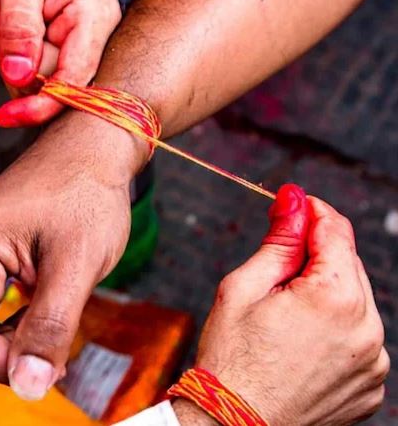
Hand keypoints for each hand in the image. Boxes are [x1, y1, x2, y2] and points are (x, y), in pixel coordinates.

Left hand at [0, 0, 120, 126]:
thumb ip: (20, 26)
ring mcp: (78, 55)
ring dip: (7, 56)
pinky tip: (11, 27)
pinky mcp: (62, 61)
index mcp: (96, 18)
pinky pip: (30, 79)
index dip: (44, 103)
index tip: (10, 116)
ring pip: (35, 84)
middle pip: (49, 84)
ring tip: (5, 15)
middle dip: (13, 59)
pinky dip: (9, 58)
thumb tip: (20, 75)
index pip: (76, 78)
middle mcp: (94, 43)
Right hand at [0, 112, 147, 399]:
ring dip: (15, 340)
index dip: (11, 367)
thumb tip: (27, 388)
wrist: (89, 147)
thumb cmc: (86, 193)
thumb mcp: (76, 264)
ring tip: (59, 316)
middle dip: (13, 355)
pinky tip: (45, 308)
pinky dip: (13, 323)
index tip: (56, 361)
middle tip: (63, 339)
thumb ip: (50, 328)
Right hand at [187, 185, 388, 424]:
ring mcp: (373, 361)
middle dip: (316, 256)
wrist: (230, 422)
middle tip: (276, 268)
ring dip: (327, 294)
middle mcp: (368, 328)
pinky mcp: (370, 385)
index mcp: (335, 297)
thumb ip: (279, 240)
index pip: (335, 231)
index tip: (293, 204)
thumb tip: (294, 200)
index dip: (312, 211)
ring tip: (284, 316)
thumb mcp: (245, 287)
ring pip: (355, 302)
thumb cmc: (231, 357)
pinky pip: (359, 338)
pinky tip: (301, 341)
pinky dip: (336, 328)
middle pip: (348, 265)